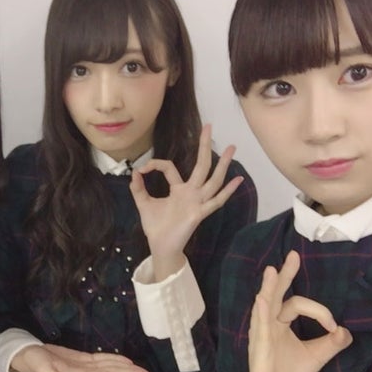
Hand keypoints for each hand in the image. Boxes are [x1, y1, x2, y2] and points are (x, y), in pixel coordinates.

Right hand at [11, 344, 155, 371]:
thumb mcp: (42, 369)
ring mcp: (85, 365)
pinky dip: (116, 359)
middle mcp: (85, 371)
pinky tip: (126, 360)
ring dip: (128, 368)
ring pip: (110, 366)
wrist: (27, 354)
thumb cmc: (33, 361)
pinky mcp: (82, 359)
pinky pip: (102, 359)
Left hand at [129, 124, 242, 279]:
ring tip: (232, 147)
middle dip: (205, 146)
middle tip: (209, 126)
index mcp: (178, 189)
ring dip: (222, 164)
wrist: (160, 246)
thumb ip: (138, 188)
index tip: (142, 169)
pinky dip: (227, 192)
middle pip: (201, 166)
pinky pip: (216, 202)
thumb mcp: (144, 204)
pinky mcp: (199, 213)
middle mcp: (191, 193)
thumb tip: (134, 172)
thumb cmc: (155, 227)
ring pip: (213, 180)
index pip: (170, 167)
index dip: (156, 165)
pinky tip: (237, 180)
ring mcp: (197, 202)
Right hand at [239, 251, 352, 371]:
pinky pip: (260, 329)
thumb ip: (331, 343)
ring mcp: (261, 337)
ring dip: (268, 289)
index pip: (296, 304)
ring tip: (271, 271)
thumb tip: (347, 330)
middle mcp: (267, 326)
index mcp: (279, 325)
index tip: (333, 326)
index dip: (318, 311)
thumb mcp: (316, 357)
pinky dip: (261, 313)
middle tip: (293, 255)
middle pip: (275, 295)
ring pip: (264, 307)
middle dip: (284, 275)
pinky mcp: (259, 352)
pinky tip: (263, 300)